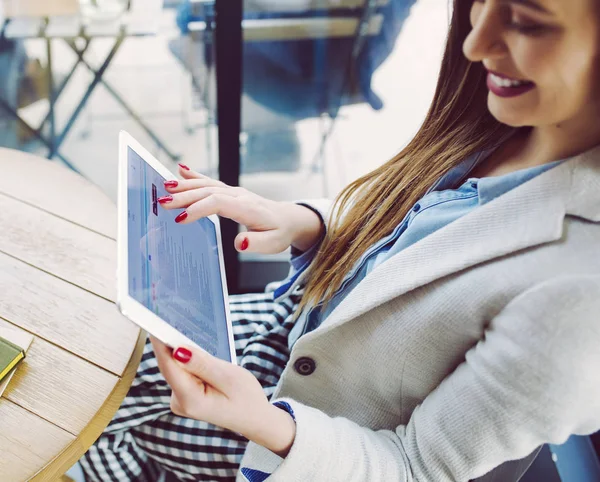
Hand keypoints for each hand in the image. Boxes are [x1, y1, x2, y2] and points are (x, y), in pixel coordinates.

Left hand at [150, 337, 296, 456]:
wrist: (254, 419)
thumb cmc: (246, 399)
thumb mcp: (229, 377)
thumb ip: (202, 364)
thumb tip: (178, 350)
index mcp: (190, 400)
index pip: (169, 366)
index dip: (160, 343)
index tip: (153, 322)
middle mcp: (179, 402)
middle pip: (171, 365)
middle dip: (178, 345)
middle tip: (184, 324)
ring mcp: (180, 400)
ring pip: (177, 367)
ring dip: (188, 354)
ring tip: (205, 349)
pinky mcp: (184, 395)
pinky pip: (183, 372)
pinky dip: (191, 362)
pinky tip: (205, 360)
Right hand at [158, 164, 322, 252]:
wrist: (289, 219)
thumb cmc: (279, 233)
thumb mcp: (272, 244)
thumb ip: (255, 243)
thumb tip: (238, 243)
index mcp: (247, 208)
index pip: (218, 203)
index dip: (198, 209)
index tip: (180, 219)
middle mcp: (239, 195)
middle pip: (208, 191)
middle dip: (185, 196)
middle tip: (163, 202)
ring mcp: (234, 191)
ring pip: (207, 184)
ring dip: (185, 185)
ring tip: (165, 187)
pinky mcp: (230, 191)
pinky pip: (211, 181)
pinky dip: (195, 176)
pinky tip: (180, 170)